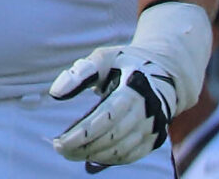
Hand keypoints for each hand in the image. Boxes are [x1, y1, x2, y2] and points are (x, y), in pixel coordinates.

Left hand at [50, 2, 210, 166]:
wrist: (163, 72)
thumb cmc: (124, 63)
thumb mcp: (103, 58)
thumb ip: (80, 73)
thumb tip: (55, 93)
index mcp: (134, 89)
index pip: (107, 116)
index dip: (84, 132)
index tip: (60, 141)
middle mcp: (147, 111)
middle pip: (112, 136)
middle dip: (83, 146)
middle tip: (58, 148)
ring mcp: (153, 127)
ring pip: (121, 149)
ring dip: (93, 155)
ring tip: (69, 153)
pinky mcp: (154, 138)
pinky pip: (131, 155)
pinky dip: (110, 159)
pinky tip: (90, 156)